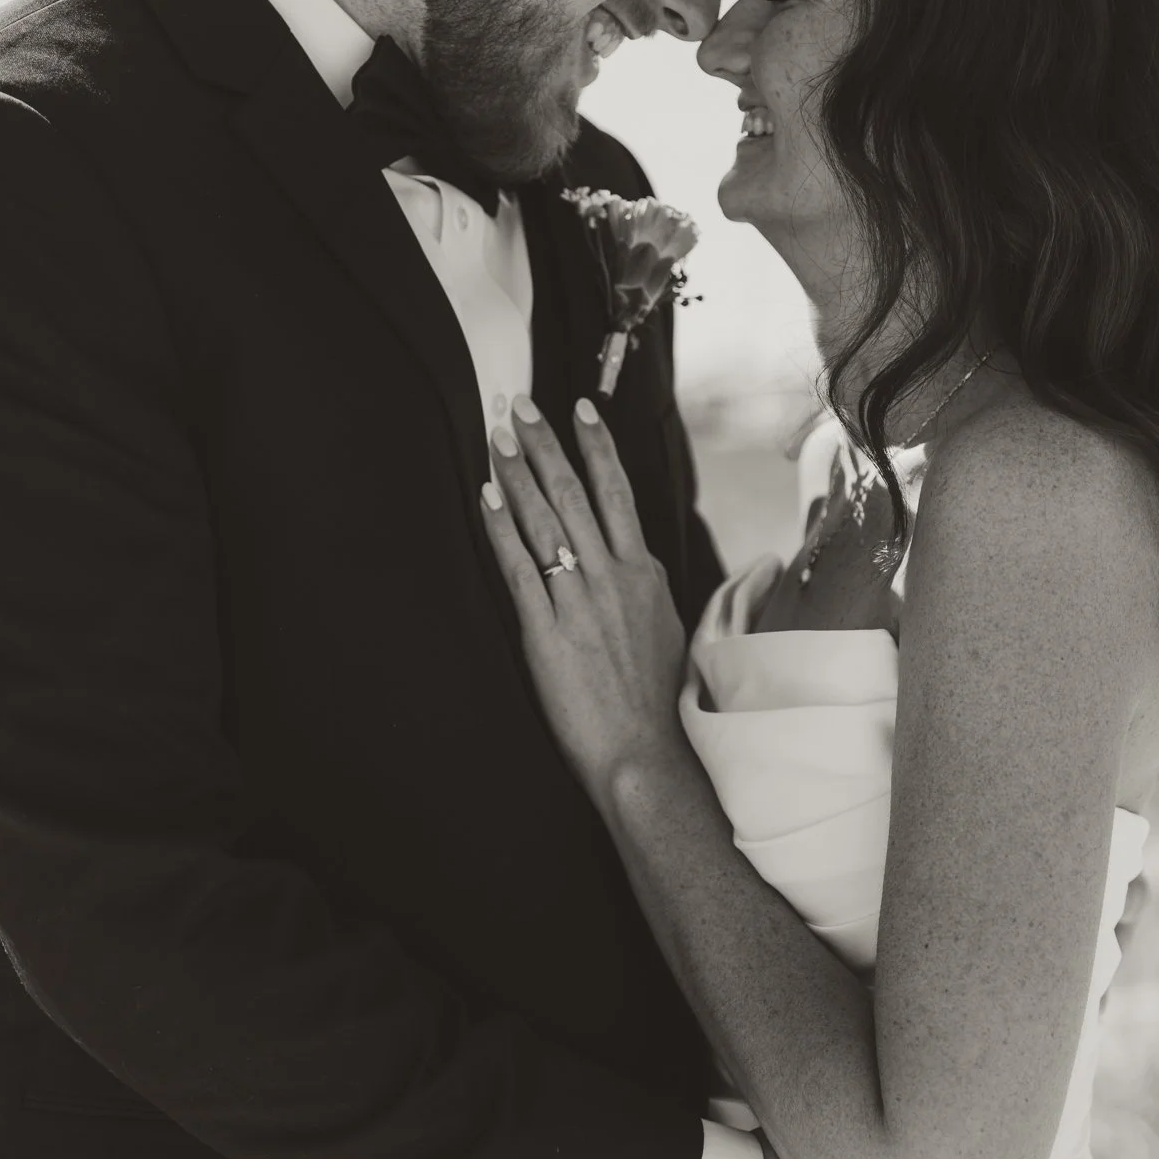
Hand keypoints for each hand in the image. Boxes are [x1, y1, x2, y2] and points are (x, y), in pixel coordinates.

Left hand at [481, 396, 689, 804]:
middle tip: (521, 404)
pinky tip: (485, 496)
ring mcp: (581, 602)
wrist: (647, 754)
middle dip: (546, 443)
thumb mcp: (673, 631)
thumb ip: (653, 589)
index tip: (580, 410)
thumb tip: (648, 563)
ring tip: (498, 434)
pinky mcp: (548, 632)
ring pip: (546, 520)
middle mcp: (615, 578)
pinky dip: (501, 528)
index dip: (596, 448)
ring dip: (518, 472)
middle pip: (575, 493)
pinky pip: (519, 567)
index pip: (617, 495)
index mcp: (646, 574)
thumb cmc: (659, 703)